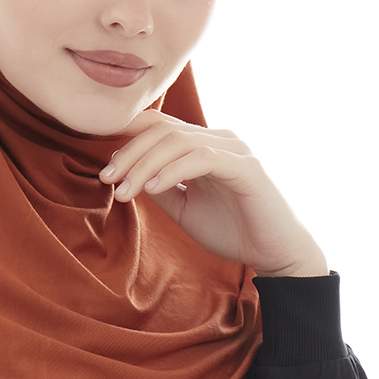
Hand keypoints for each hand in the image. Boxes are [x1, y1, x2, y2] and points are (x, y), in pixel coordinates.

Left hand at [99, 110, 328, 276]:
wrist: (273, 252)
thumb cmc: (231, 230)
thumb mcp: (184, 207)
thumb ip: (160, 187)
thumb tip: (128, 172)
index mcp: (203, 145)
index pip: (158, 126)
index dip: (127, 140)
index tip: (105, 170)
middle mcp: (218, 139)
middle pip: (162, 129)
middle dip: (129, 153)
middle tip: (107, 179)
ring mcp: (234, 149)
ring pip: (177, 141)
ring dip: (144, 165)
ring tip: (124, 190)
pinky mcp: (246, 166)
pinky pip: (201, 158)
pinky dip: (172, 171)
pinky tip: (152, 189)